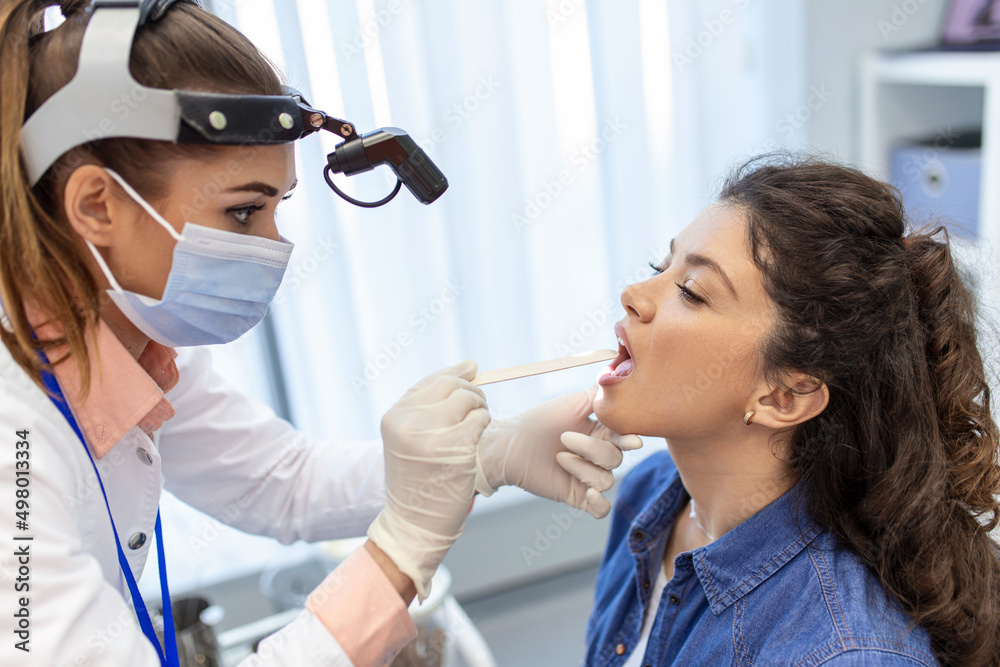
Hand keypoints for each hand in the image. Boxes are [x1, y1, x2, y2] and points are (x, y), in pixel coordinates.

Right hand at [366, 360, 490, 599]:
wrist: (414, 522)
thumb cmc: (418, 479)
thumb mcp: (409, 438)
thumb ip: (429, 405)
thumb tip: (470, 367)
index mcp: (394, 416)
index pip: (430, 380)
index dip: (455, 372)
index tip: (472, 369)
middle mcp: (408, 421)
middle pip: (451, 385)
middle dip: (471, 391)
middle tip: (478, 406)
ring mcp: (431, 434)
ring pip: (469, 399)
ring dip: (480, 408)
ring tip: (475, 426)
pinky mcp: (455, 447)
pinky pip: (480, 419)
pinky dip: (484, 423)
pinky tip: (477, 438)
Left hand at [474, 385, 641, 517]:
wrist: (510, 444)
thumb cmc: (538, 421)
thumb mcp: (571, 403)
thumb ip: (598, 395)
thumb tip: (620, 382)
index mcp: (600, 433)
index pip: (625, 439)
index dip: (629, 441)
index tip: (632, 441)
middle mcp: (597, 456)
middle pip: (615, 459)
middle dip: (591, 449)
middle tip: (564, 438)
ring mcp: (588, 478)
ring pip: (606, 481)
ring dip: (582, 469)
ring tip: (558, 458)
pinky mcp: (577, 496)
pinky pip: (601, 509)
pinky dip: (599, 504)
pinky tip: (588, 494)